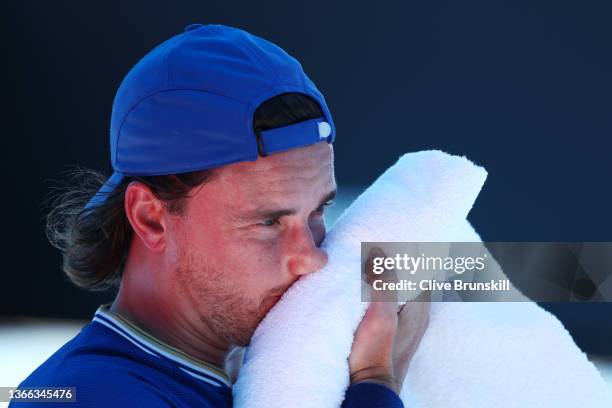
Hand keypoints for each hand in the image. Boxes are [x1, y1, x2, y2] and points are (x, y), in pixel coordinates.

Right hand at [348, 247, 429, 393]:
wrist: (370, 389)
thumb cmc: (375, 355)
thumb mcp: (379, 316)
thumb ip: (383, 286)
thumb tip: (383, 255)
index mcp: (418, 308)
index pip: (425, 272)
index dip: (419, 255)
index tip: (412, 237)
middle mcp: (418, 317)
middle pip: (419, 281)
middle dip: (410, 265)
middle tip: (397, 244)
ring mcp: (409, 328)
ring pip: (408, 294)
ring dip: (400, 280)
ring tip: (387, 264)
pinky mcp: (396, 336)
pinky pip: (399, 306)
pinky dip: (393, 294)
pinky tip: (380, 292)